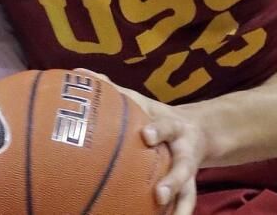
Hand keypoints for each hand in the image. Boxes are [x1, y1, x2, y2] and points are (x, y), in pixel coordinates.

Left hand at [76, 70, 202, 214]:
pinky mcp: (189, 189)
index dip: (158, 131)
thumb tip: (78, 74)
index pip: (167, 127)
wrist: (198, 131)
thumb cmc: (156, 118)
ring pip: (188, 193)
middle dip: (173, 181)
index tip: (146, 136)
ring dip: (180, 209)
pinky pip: (185, 206)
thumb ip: (112, 90)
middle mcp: (184, 152)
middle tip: (159, 194)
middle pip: (183, 167)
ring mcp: (189, 173)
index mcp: (173, 127)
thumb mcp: (141, 102)